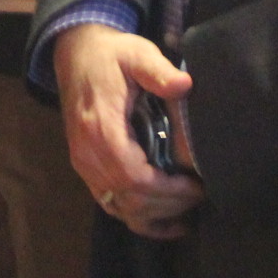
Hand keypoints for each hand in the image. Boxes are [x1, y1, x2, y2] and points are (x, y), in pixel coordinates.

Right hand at [53, 22, 205, 238]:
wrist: (76, 55)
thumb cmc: (111, 56)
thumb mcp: (136, 53)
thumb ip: (157, 71)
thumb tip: (184, 85)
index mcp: (100, 128)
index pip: (133, 176)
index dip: (167, 189)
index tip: (196, 185)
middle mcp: (87, 154)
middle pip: (130, 198)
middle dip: (169, 204)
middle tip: (200, 195)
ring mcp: (85, 166)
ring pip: (121, 208)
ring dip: (157, 215)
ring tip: (189, 210)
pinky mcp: (88, 171)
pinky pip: (112, 206)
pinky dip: (140, 220)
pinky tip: (169, 224)